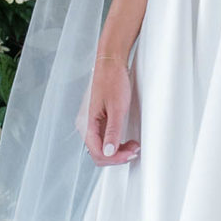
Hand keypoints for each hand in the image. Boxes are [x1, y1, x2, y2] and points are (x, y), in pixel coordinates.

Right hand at [81, 42, 139, 163]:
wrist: (111, 62)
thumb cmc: (113, 80)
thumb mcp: (117, 108)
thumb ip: (113, 131)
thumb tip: (109, 152)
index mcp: (87, 123)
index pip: (97, 152)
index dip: (114, 158)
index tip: (130, 155)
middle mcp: (86, 125)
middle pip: (98, 153)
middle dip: (117, 156)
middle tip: (134, 151)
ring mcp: (92, 122)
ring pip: (102, 146)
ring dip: (117, 151)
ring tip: (133, 146)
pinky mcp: (99, 118)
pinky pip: (104, 138)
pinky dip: (116, 143)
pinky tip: (127, 140)